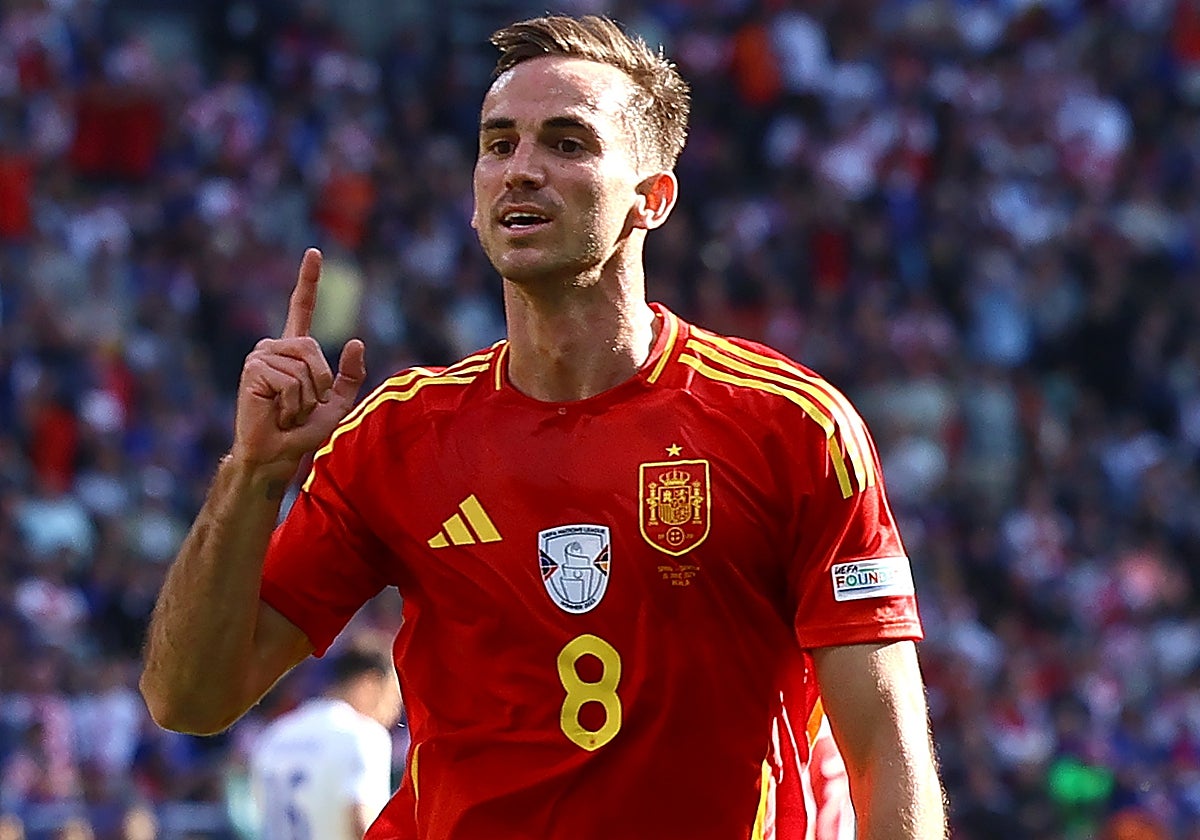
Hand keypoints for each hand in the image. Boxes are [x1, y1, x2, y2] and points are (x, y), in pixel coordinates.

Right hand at [229, 248, 366, 480]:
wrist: (277, 453)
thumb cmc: (304, 430)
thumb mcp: (337, 402)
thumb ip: (350, 375)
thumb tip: (356, 341)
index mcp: (295, 350)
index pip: (302, 308)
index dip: (308, 280)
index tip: (315, 251)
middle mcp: (275, 347)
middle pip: (314, 349)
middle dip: (319, 385)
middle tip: (301, 406)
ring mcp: (261, 356)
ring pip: (304, 368)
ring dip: (305, 398)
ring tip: (287, 410)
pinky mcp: (252, 369)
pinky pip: (290, 380)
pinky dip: (292, 402)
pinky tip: (277, 411)